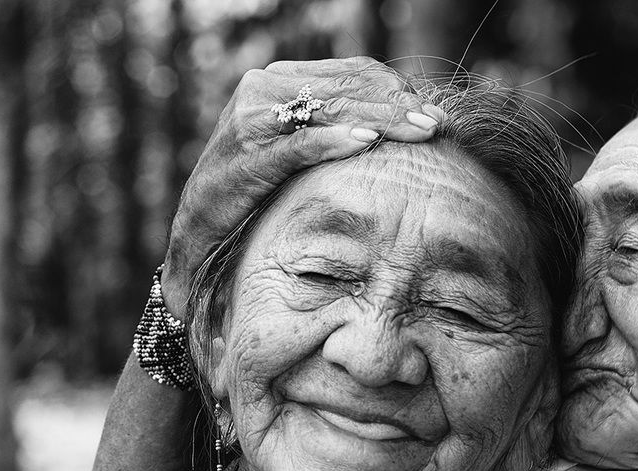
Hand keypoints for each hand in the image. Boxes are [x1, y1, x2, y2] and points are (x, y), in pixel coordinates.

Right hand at [160, 56, 443, 316]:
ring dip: (379, 119)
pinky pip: (297, 144)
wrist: (201, 231)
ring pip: (328, 110)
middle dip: (397, 105)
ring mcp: (252, 120)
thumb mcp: (299, 151)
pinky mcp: (247, 157)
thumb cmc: (257, 192)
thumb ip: (335, 128)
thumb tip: (398, 125)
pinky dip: (332, 140)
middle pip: (346, 88)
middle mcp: (263, 89)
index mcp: (280, 81)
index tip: (431, 114)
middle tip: (436, 124)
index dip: (396, 90)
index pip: (353, 73)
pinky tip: (365, 142)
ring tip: (417, 131)